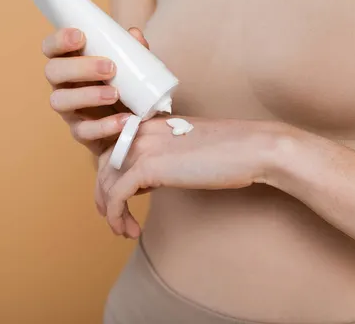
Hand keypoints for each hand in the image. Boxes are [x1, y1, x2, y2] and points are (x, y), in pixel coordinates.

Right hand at [42, 27, 148, 155]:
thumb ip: (134, 53)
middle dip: (79, 67)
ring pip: (59, 100)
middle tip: (110, 67)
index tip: (80, 36)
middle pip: (52, 71)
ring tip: (116, 94)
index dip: (59, 41)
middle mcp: (65, 85)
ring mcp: (70, 111)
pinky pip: (83, 131)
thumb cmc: (133, 92)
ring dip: (87, 95)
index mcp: (72, 64)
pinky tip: (124, 120)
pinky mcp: (82, 133)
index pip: (52, 48)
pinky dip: (104, 125)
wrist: (145, 130)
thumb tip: (134, 34)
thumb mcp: (136, 71)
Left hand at [95, 117, 278, 237]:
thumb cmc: (229, 151)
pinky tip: (129, 230)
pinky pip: (117, 196)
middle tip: (114, 218)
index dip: (109, 175)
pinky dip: (116, 216)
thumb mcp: (186, 147)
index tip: (116, 198)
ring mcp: (142, 147)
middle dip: (103, 195)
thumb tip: (150, 178)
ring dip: (110, 211)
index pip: (114, 148)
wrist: (251, 148)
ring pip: (106, 182)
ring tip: (123, 231)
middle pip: (103, 165)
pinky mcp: (148, 167)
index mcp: (150, 123)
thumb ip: (164, 156)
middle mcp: (140, 131)